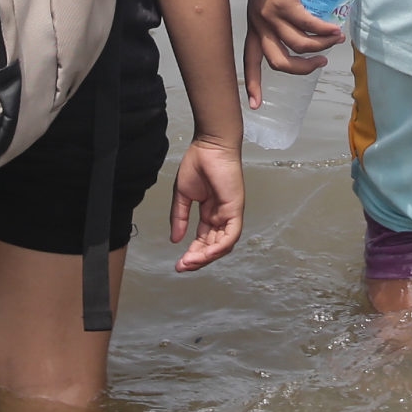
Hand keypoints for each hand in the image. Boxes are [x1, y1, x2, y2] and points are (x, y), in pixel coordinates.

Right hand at [170, 134, 242, 270]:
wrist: (209, 145)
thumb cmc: (198, 163)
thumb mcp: (183, 195)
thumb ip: (179, 217)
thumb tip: (175, 239)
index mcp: (210, 213)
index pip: (203, 240)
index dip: (192, 253)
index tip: (179, 263)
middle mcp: (221, 216)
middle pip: (213, 246)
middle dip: (198, 259)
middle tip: (183, 267)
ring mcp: (230, 213)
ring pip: (223, 244)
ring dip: (207, 256)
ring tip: (190, 262)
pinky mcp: (236, 208)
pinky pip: (231, 234)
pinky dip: (219, 246)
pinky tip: (206, 253)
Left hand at [242, 0, 345, 106]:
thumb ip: (284, 17)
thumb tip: (308, 31)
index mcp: (254, 26)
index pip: (249, 61)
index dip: (252, 84)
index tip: (255, 106)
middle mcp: (259, 24)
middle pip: (278, 62)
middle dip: (301, 69)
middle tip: (320, 64)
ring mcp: (270, 14)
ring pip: (298, 44)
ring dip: (321, 46)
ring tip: (336, 39)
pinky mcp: (284, 2)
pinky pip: (308, 25)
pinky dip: (324, 31)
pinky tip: (336, 30)